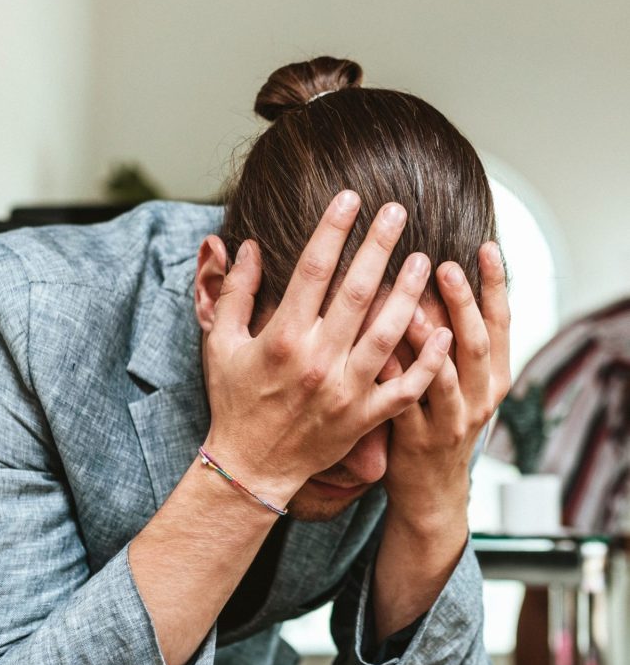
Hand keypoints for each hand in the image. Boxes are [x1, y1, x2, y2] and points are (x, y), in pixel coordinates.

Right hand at [203, 192, 453, 502]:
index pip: (312, 270)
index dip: (333, 229)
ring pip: (387, 334)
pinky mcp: (364, 417)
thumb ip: (234, 293)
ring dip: (408, 294)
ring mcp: (345, 391)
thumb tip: (247, 246)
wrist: (251, 466)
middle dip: (379, 247)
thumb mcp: (219, 344)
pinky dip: (427, 362)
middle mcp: (317, 361)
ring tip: (425, 260)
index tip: (350, 198)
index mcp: (281, 338)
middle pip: (356, 292)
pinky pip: (404, 388)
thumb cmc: (234, 401)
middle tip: (398, 212)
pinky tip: (445, 332)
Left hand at [378, 242, 510, 527]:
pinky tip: (377, 350)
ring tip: (413, 308)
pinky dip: (393, 375)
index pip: (501, 323)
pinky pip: (405, 403)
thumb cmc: (440, 421)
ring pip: (444, 376)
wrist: (432, 491)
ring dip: (429, 340)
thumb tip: (433, 275)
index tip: (486, 247)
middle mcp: (479, 397)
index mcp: (494, 377)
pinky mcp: (418, 440)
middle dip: (463, 303)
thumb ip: (454, 337)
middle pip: (475, 343)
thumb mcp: (462, 381)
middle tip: (444, 266)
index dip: (496, 285)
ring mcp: (451, 421)